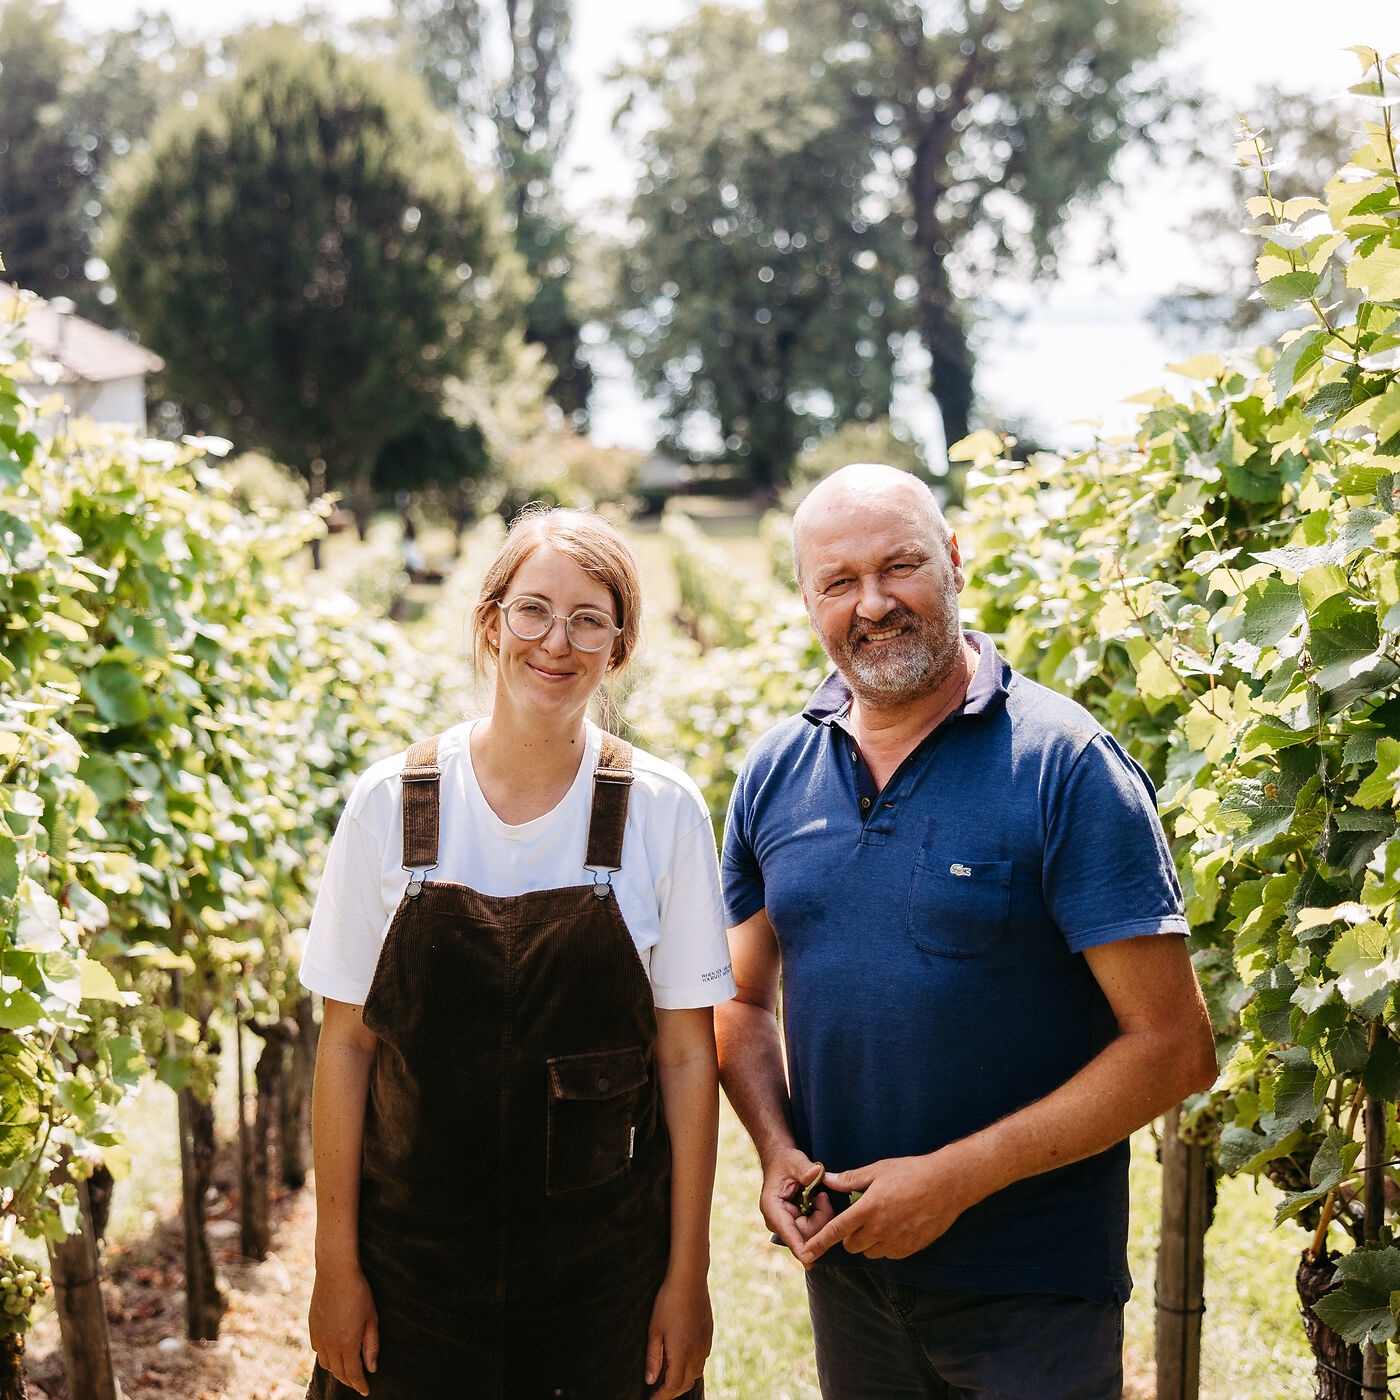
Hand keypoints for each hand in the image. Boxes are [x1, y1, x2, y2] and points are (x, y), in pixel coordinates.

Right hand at [308, 1263, 378, 1395]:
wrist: (335, 1273)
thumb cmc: (358, 1293)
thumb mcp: (372, 1318)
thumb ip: (371, 1345)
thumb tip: (372, 1368)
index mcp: (346, 1344)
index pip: (353, 1374)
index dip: (360, 1384)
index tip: (366, 1391)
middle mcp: (330, 1345)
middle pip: (338, 1372)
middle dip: (349, 1380)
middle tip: (358, 1382)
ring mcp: (319, 1336)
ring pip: (326, 1364)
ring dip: (337, 1369)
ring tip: (347, 1368)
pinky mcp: (312, 1328)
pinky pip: (318, 1350)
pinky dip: (326, 1356)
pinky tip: (333, 1352)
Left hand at [645, 1268, 711, 1396]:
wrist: (689, 1279)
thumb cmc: (668, 1302)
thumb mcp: (654, 1330)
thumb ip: (653, 1357)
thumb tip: (650, 1381)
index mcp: (682, 1353)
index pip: (673, 1387)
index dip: (661, 1397)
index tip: (651, 1399)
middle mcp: (696, 1352)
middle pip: (686, 1383)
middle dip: (672, 1392)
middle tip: (658, 1392)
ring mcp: (705, 1343)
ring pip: (696, 1372)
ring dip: (683, 1380)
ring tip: (669, 1377)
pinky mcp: (709, 1334)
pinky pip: (703, 1358)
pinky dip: (692, 1366)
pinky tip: (683, 1358)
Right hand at [760, 1148, 837, 1260]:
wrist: (780, 1162)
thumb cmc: (786, 1161)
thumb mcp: (794, 1160)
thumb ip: (805, 1168)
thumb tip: (816, 1173)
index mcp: (772, 1208)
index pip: (787, 1232)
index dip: (799, 1246)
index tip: (809, 1261)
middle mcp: (778, 1221)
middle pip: (805, 1235)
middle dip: (820, 1218)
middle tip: (822, 1196)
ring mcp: (787, 1226)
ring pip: (812, 1234)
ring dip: (822, 1216)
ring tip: (819, 1196)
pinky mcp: (796, 1226)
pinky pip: (814, 1229)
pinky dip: (820, 1216)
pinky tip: (817, 1202)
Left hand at [797, 1151, 971, 1266]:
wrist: (947, 1184)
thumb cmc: (911, 1172)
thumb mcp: (878, 1170)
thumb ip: (850, 1179)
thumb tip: (827, 1179)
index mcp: (868, 1209)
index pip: (836, 1231)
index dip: (818, 1243)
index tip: (805, 1252)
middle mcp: (880, 1230)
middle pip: (852, 1246)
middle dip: (850, 1236)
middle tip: (859, 1218)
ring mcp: (896, 1242)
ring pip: (870, 1252)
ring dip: (869, 1242)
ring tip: (880, 1220)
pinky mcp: (910, 1249)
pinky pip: (890, 1254)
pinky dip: (887, 1245)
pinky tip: (896, 1226)